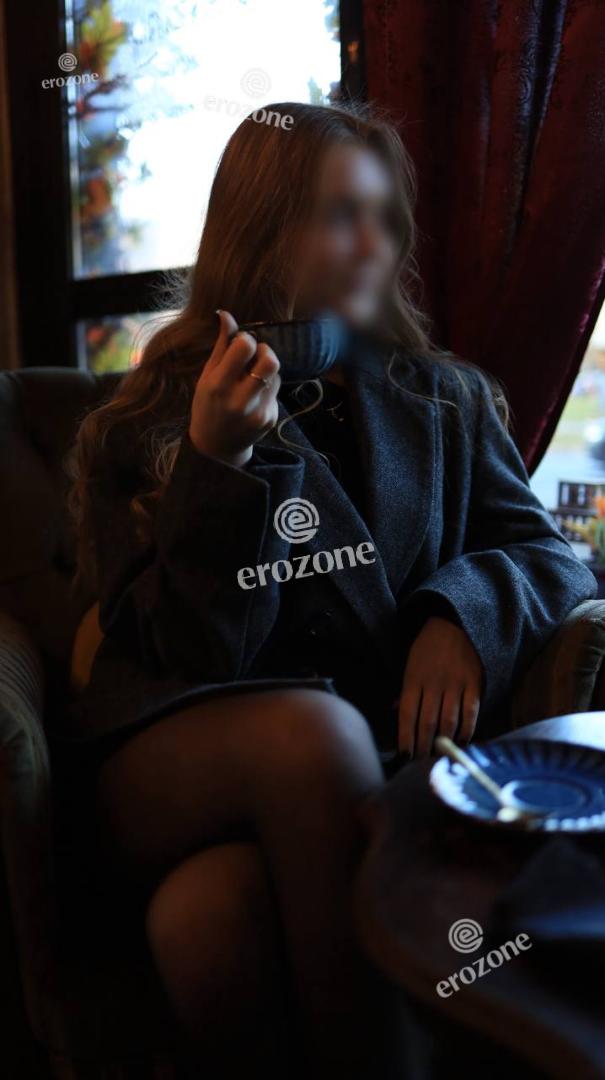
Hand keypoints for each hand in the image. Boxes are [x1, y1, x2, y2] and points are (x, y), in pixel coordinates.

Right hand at [189, 309, 280, 467]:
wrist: (217, 446)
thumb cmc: (207, 405)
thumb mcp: (207, 376)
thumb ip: (221, 346)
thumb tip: (226, 314)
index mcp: (219, 386)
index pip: (245, 347)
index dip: (246, 340)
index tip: (241, 345)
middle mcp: (240, 401)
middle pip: (270, 360)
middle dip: (265, 351)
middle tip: (254, 356)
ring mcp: (258, 412)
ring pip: (277, 375)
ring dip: (267, 371)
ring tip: (251, 380)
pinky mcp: (271, 419)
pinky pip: (277, 391)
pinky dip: (268, 388)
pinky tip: (253, 398)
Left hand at [398, 617, 481, 757]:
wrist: (455, 622)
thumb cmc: (428, 648)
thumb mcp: (410, 664)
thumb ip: (405, 690)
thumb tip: (393, 711)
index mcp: (413, 679)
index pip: (406, 714)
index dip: (405, 736)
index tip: (404, 755)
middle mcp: (433, 683)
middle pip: (426, 722)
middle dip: (423, 746)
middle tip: (421, 764)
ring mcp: (455, 683)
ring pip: (448, 720)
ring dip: (443, 742)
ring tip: (438, 758)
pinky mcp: (474, 683)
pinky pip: (470, 712)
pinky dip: (467, 729)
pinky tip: (462, 741)